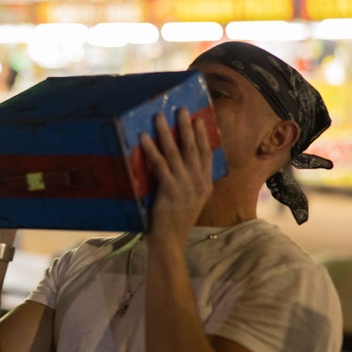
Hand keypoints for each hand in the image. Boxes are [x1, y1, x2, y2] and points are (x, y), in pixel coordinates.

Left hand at [139, 108, 213, 242]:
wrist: (170, 243)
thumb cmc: (175, 224)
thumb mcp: (190, 202)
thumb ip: (190, 185)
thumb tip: (182, 167)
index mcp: (205, 185)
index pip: (207, 155)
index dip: (203, 136)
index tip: (199, 120)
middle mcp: (198, 183)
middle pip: (194, 149)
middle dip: (187, 127)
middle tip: (181, 109)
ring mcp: (186, 186)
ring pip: (176, 153)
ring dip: (167, 132)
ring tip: (159, 117)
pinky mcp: (170, 191)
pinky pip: (160, 165)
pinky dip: (151, 149)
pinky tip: (144, 138)